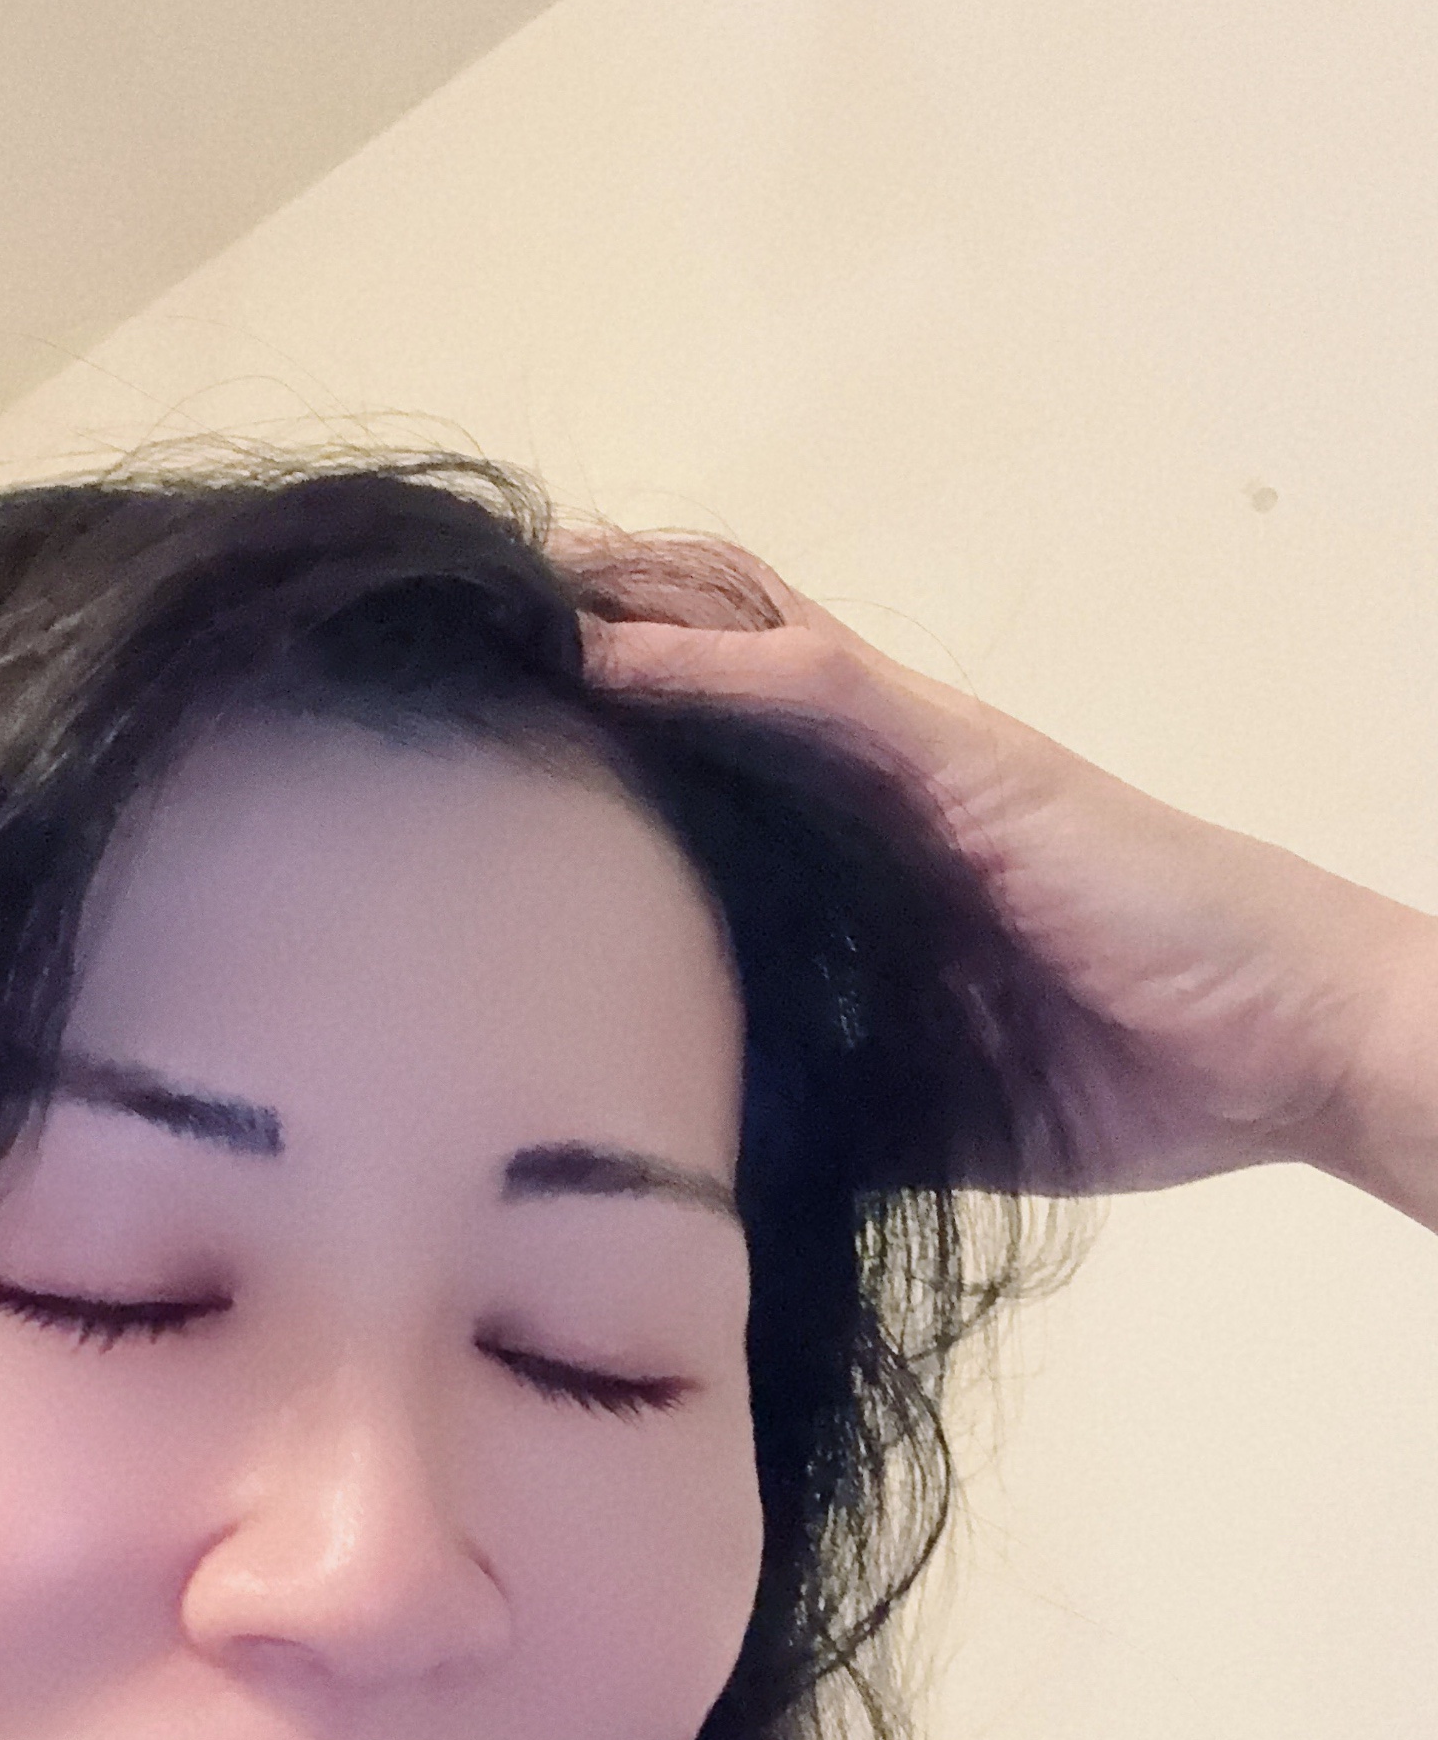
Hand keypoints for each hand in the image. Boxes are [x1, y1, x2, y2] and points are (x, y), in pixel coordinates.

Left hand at [558, 532, 1437, 1224]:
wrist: (1281, 1047)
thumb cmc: (1123, 1070)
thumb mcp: (919, 1098)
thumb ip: (817, 1082)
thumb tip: (693, 1144)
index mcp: (867, 839)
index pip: (720, 744)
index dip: (612, 720)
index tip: (486, 731)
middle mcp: (880, 769)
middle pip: (715, 650)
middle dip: (592, 629)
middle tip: (459, 631)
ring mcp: (919, 750)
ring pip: (744, 629)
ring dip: (622, 606)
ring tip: (497, 595)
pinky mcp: (960, 755)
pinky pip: (815, 679)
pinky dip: (705, 660)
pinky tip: (603, 652)